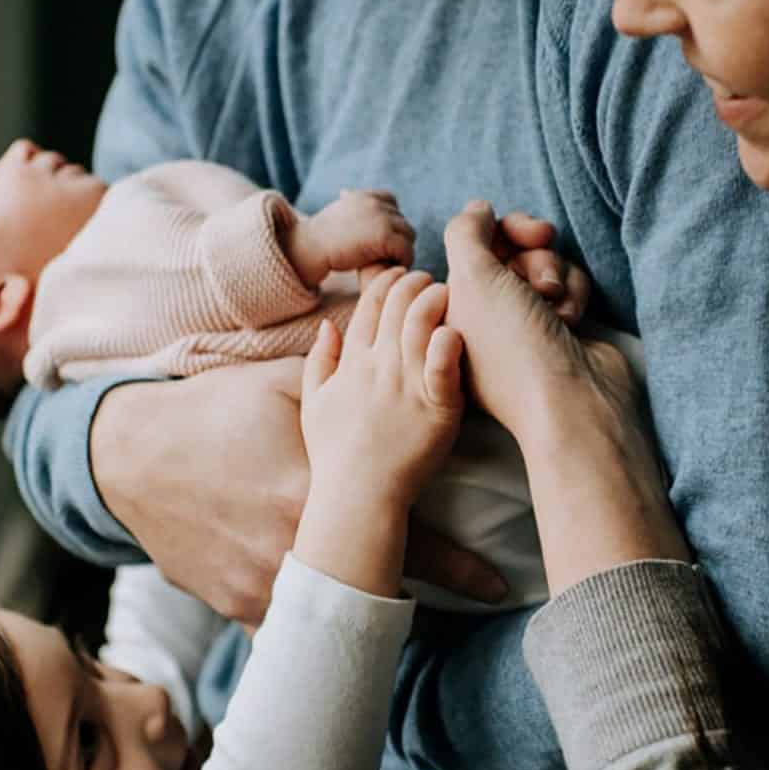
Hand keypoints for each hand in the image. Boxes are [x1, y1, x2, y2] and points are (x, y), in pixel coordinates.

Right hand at [90, 360, 506, 624]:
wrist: (130, 458)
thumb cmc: (211, 412)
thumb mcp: (280, 389)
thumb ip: (344, 384)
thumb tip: (404, 351)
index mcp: (317, 490)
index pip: (406, 538)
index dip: (458, 566)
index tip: (499, 583)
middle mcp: (294, 544)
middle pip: (376, 582)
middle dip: (419, 590)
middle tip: (472, 598)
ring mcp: (263, 583)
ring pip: (330, 607)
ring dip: (353, 602)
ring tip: (381, 607)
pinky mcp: (236, 605)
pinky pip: (283, 623)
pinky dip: (302, 620)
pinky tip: (320, 626)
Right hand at [285, 189, 415, 286]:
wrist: (308, 249)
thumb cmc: (319, 240)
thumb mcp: (338, 217)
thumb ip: (353, 214)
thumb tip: (352, 203)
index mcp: (363, 196)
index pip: (391, 202)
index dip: (390, 222)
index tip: (381, 240)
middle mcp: (374, 203)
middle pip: (402, 221)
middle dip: (397, 239)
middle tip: (387, 257)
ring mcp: (381, 218)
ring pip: (408, 236)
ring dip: (402, 251)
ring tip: (390, 264)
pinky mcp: (384, 236)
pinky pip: (406, 250)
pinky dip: (403, 261)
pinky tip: (391, 269)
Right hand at [301, 268, 465, 503]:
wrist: (357, 496)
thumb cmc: (335, 455)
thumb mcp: (313, 404)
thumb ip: (320, 361)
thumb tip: (327, 326)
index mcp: (353, 363)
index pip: (369, 307)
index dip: (385, 282)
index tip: (399, 273)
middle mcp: (379, 367)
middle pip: (396, 307)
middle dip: (413, 283)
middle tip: (428, 277)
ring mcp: (407, 386)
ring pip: (420, 325)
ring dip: (434, 301)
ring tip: (447, 292)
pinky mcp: (436, 409)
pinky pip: (444, 368)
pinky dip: (449, 345)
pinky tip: (455, 330)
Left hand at [444, 202, 690, 591]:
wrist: (571, 402)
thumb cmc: (512, 345)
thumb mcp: (473, 279)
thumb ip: (467, 232)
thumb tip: (479, 208)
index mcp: (453, 308)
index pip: (476, 245)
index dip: (503, 231)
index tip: (526, 234)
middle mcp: (486, 316)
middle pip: (513, 252)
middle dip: (534, 256)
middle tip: (542, 276)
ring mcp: (526, 324)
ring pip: (545, 266)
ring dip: (555, 275)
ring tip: (556, 304)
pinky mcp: (560, 330)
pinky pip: (568, 288)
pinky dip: (573, 294)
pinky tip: (571, 319)